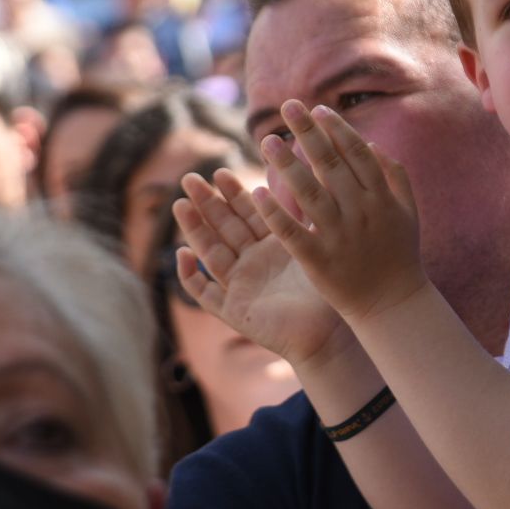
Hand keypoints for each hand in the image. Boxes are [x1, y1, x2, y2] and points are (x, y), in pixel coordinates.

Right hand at [173, 169, 343, 368]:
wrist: (329, 336)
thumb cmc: (329, 293)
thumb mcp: (315, 248)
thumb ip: (305, 219)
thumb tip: (310, 178)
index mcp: (272, 246)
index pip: (248, 214)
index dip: (233, 194)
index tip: (220, 172)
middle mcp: (252, 263)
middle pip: (223, 228)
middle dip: (206, 204)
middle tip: (190, 179)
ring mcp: (240, 286)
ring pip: (209, 252)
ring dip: (194, 230)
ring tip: (180, 205)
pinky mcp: (232, 311)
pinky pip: (204, 293)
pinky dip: (190, 275)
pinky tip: (182, 254)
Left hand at [251, 100, 427, 324]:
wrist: (392, 304)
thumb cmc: (399, 254)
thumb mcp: (407, 211)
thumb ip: (395, 176)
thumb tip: (371, 144)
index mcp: (381, 197)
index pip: (356, 153)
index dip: (336, 129)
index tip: (317, 109)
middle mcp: (360, 212)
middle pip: (331, 164)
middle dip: (309, 132)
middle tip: (288, 106)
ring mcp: (339, 236)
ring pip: (309, 193)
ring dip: (287, 165)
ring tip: (267, 141)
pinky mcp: (319, 260)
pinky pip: (292, 232)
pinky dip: (276, 212)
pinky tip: (258, 193)